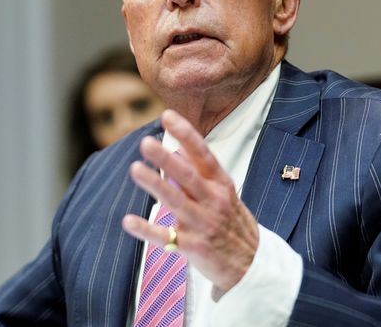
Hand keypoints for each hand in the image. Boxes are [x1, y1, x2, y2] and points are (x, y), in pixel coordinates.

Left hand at [122, 109, 258, 295]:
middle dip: (167, 159)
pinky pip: (166, 238)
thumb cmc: (232, 223)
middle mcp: (214, 201)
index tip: (167, 116)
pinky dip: (147, 230)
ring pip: (177, 202)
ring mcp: (204, 225)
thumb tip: (177, 150)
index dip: (186, 135)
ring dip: (155, 185)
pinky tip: (128, 221)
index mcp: (221, 184)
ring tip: (135, 168)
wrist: (252, 265)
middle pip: (188, 177)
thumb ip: (199, 174)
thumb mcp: (223, 194)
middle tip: (146, 143)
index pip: (203, 155)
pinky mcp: (194, 247)